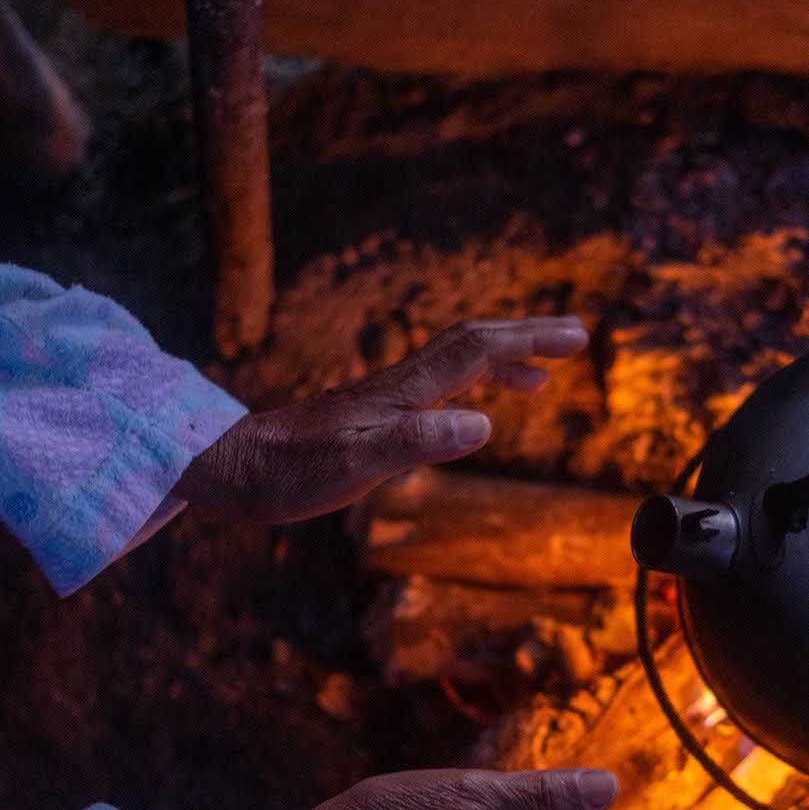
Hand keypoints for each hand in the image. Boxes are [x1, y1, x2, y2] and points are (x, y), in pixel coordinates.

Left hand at [177, 317, 587, 520]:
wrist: (231, 468)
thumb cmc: (288, 474)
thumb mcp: (355, 467)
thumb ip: (418, 442)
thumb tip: (484, 421)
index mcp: (402, 394)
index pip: (477, 351)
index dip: (529, 341)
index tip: (577, 336)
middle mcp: (396, 386)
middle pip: (472, 343)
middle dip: (526, 336)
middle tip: (576, 335)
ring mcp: (383, 398)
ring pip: (454, 362)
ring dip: (503, 360)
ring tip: (542, 376)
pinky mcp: (369, 414)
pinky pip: (434, 388)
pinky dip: (469, 387)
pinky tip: (474, 411)